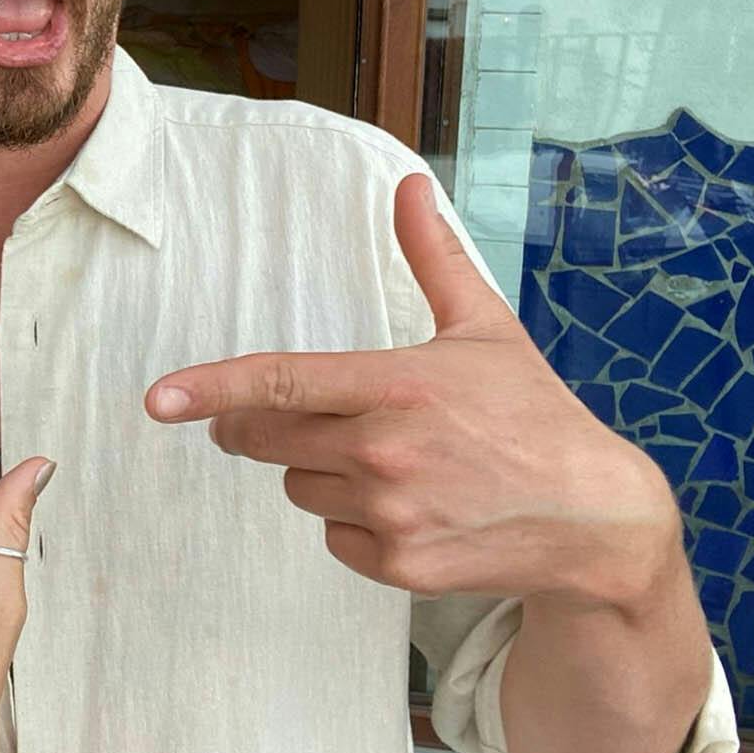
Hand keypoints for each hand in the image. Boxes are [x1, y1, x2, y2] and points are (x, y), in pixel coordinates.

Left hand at [144, 174, 678, 612]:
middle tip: (278, 419)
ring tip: (395, 464)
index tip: (158, 400)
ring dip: (322, 473)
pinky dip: (355, 524)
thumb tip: (410, 185)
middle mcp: (385, 451)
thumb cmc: (534, 415)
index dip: (210, 389)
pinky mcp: (398, 567)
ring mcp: (391, 515)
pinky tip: (410, 509)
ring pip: (301, 488)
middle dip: (254, 426)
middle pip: (268, 439)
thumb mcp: (485, 327)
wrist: (595, 521)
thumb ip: (432, 256)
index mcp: (396, 384)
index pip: (280, 383)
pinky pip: (334, 538)